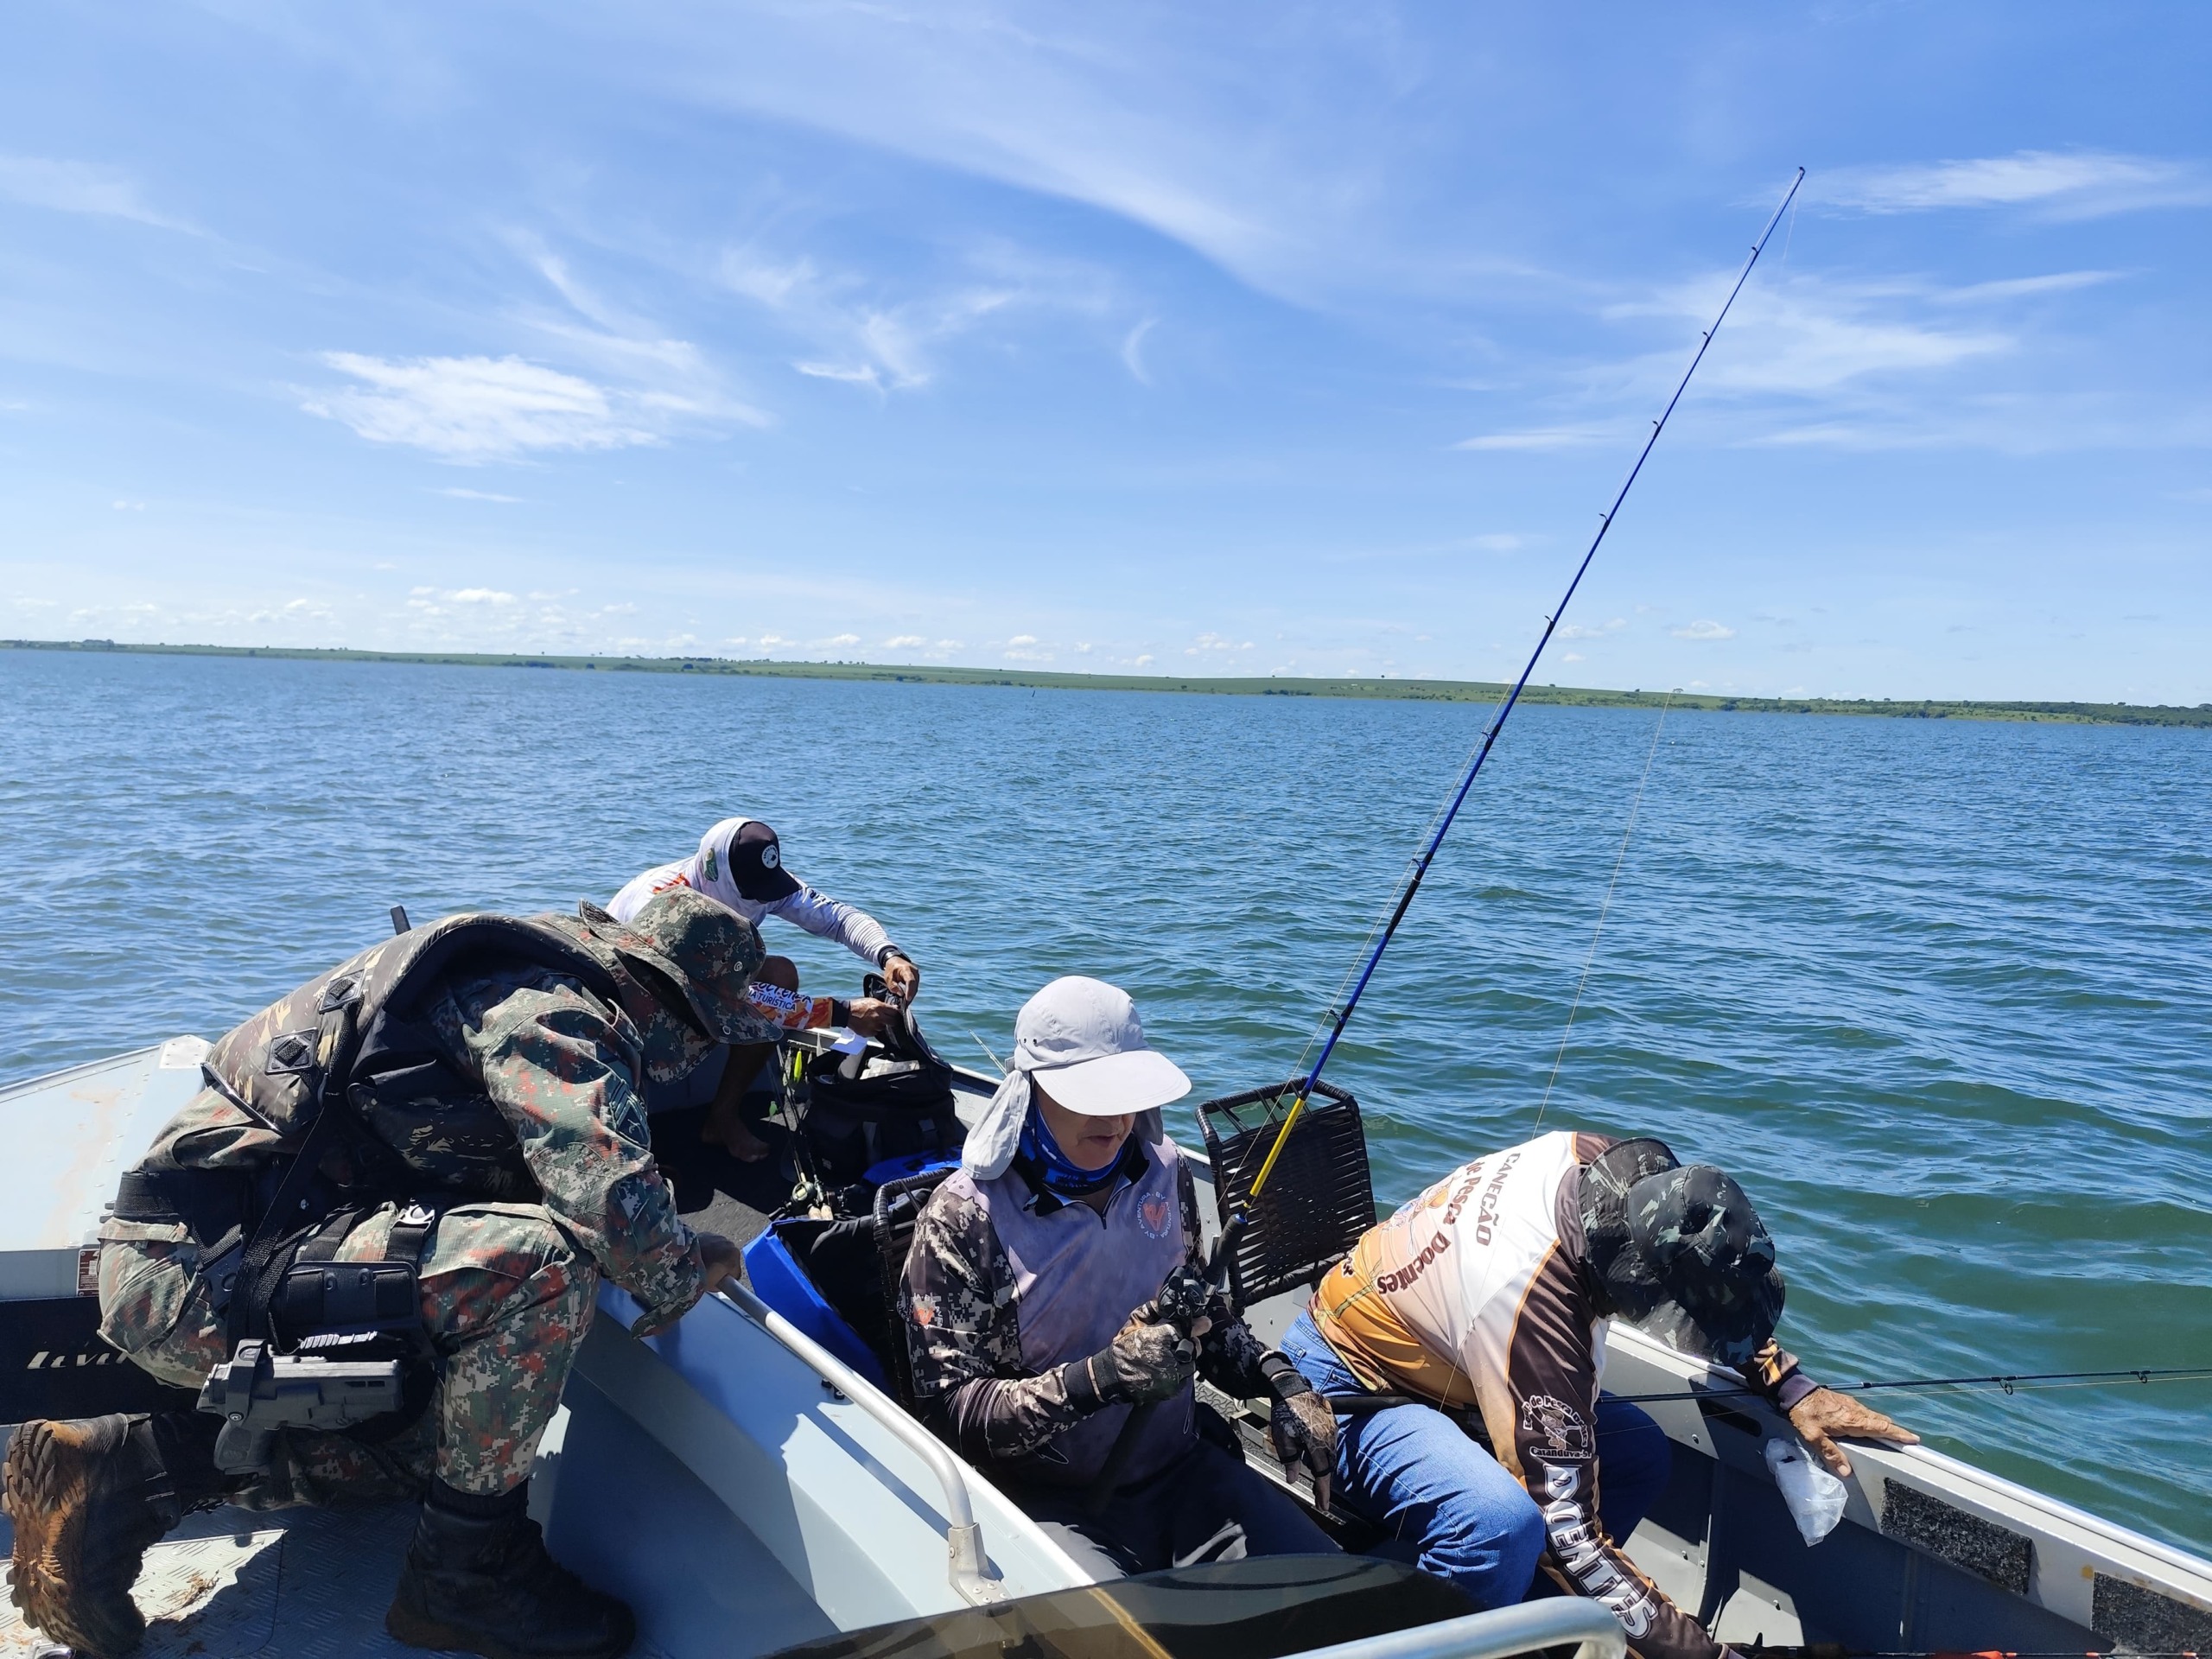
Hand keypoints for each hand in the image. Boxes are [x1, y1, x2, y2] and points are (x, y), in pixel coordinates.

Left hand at [695, 1230, 744, 1296]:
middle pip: (729, 1259)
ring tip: (703, 1265)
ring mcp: (718, 1237)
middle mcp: (729, 1244)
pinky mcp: (707, 1234)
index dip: (727, 1279)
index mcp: (734, 1256)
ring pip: (720, 1250)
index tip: (720, 1282)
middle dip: (722, 1265)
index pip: (735, 1272)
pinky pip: (711, 1244)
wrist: (680, 1260)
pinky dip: (707, 1249)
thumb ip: (724, 1283)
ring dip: (715, 1256)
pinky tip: (699, 1257)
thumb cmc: (698, 1273)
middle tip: (710, 1273)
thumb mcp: (715, 1285)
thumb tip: (722, 1282)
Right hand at [844, 998, 899, 1037]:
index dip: (895, 1013)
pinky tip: (869, 1025)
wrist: (846, 1013)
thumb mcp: (872, 1001)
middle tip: (888, 1019)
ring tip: (874, 1021)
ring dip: (881, 1025)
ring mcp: (873, 1026)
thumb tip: (894, 1007)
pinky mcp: (868, 1033)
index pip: (894, 1012)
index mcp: (879, 1008)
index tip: (894, 1013)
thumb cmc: (859, 1005)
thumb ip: (883, 1005)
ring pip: (883, 1028)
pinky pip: (876, 1032)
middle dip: (892, 1020)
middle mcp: (878, 1018)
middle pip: (892, 1022)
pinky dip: (874, 1030)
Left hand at [882, 955, 920, 1003]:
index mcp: (906, 969)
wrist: (895, 960)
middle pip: (914, 985)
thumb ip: (893, 986)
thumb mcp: (888, 977)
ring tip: (906, 1004)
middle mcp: (914, 971)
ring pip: (916, 987)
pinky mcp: (916, 978)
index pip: (910, 981)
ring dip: (911, 995)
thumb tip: (900, 994)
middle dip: (910, 996)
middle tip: (905, 1005)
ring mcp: (917, 974)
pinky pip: (915, 986)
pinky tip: (907, 999)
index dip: (910, 990)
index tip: (907, 999)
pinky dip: (911, 992)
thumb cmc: (891, 969)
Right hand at [1088, 1302, 1197, 1406]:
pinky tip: (1170, 1368)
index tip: (1204, 1323)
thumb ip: (1151, 1310)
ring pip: (1190, 1363)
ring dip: (1186, 1358)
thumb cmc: (1123, 1348)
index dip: (1197, 1325)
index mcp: (1158, 1338)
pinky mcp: (1171, 1388)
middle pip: (1192, 1347)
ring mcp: (1170, 1375)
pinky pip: (1184, 1378)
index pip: (1184, 1329)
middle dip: (1192, 1342)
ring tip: (1175, 1355)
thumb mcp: (1134, 1323)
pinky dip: (1180, 1372)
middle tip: (1187, 1340)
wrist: (1112, 1376)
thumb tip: (1163, 1299)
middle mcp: (1167, 1357)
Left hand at [1269, 1382, 1336, 1508]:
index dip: (1323, 1490)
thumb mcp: (1282, 1437)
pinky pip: (1330, 1444)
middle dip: (1324, 1483)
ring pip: (1331, 1455)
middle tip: (1320, 1499)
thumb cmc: (1284, 1411)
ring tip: (1318, 1484)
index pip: (1322, 1472)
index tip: (1323, 1504)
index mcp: (1317, 1441)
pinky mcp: (1331, 1422)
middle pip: (1329, 1465)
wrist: (1290, 1387)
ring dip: (1325, 1469)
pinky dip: (1325, 1456)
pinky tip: (1318, 1462)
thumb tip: (1292, 1479)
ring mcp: (1332, 1428)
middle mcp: (1328, 1436)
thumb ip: (1289, 1459)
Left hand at [1787, 1387, 1918, 1477]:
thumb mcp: (1815, 1437)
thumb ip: (1831, 1454)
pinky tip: (1869, 1427)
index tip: (1914, 1439)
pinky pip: (1865, 1412)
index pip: (1881, 1428)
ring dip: (1884, 1425)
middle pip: (1881, 1421)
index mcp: (1852, 1421)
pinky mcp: (1845, 1401)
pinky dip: (1873, 1420)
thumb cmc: (1805, 1414)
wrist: (1795, 1391)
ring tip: (1891, 1436)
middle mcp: (1856, 1411)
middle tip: (1906, 1441)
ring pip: (1873, 1416)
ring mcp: (1851, 1404)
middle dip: (1895, 1431)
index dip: (1898, 1434)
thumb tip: (1847, 1472)